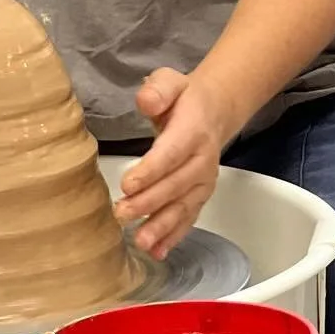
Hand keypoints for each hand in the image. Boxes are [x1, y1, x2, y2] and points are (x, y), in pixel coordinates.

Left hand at [114, 68, 235, 260]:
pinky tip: (158, 252)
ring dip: (162, 227)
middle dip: (148, 203)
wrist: (214, 111)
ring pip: (183, 207)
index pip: (171, 154)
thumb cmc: (184, 98)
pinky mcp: (200, 196)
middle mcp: (202, 160)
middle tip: (121, 214)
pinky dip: (174, 237)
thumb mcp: (170, 81)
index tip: (127, 185)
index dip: (151, 170)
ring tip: (141, 242)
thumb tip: (146, 101)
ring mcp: (203, 182)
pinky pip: (189, 218)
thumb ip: (158, 90)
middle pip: (175, 185)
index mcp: (194, 130)